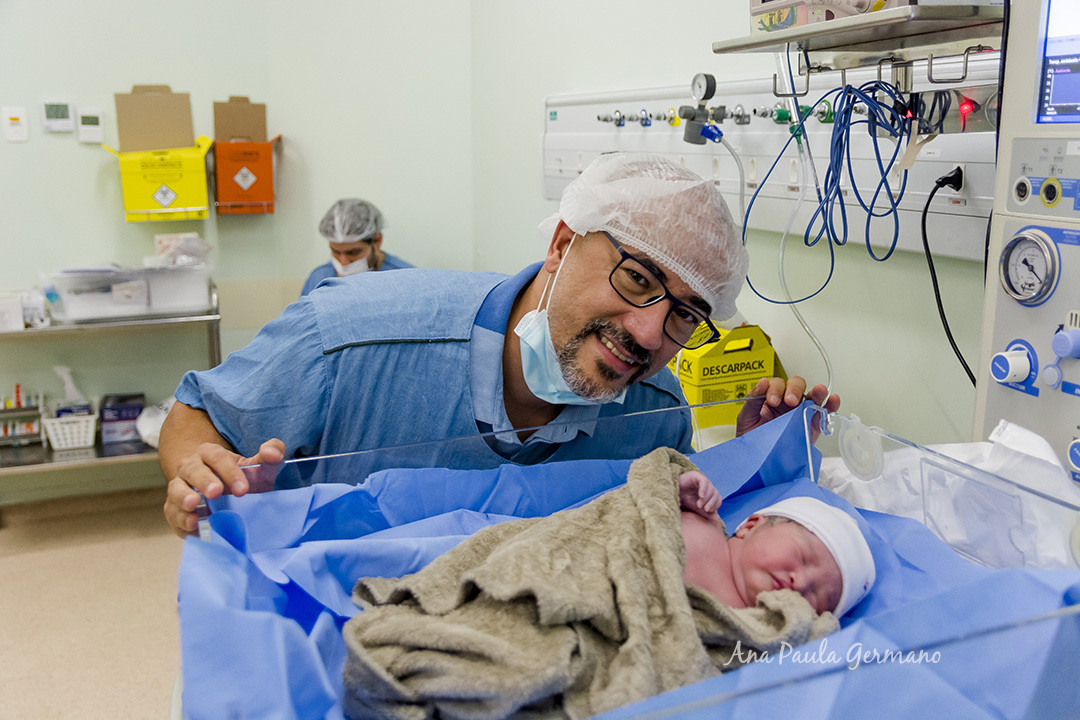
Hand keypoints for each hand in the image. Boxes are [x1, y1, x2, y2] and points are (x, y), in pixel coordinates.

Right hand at [163, 439, 284, 537]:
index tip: (243, 489)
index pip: (217, 457)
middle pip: (193, 470)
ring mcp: (179, 488)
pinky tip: (192, 525)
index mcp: (210, 453)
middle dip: (204, 480)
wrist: (218, 492)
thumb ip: (270, 454)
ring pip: (176, 489)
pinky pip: (172, 512)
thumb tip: (274, 454)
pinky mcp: (174, 509)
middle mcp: (190, 467)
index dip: (230, 471)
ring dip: (183, 497)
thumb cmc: (239, 477)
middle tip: (216, 492)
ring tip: (194, 505)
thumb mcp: (256, 465)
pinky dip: (180, 519)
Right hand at [677, 469, 720, 517]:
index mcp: (709, 492)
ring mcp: (702, 480)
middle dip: (711, 503)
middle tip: (704, 509)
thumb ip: (705, 512)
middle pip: (716, 494)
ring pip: (711, 489)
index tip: (708, 511)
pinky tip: (700, 496)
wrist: (670, 492)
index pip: (718, 498)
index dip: (715, 505)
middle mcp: (707, 485)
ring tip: (698, 505)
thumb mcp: (695, 507)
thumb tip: (717, 518)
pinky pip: (704, 482)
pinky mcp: (696, 475)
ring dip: (706, 499)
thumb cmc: (683, 499)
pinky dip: (704, 489)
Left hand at [735, 376, 839, 443]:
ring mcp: (800, 413)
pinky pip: (823, 413)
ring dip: (817, 392)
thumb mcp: (746, 417)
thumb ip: (753, 400)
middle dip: (794, 390)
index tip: (772, 401)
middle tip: (790, 401)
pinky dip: (830, 405)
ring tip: (819, 391)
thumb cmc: (751, 439)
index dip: (776, 389)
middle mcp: (787, 403)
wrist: (757, 461)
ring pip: (812, 396)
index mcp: (771, 398)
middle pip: (796, 386)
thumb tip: (762, 382)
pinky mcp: (811, 426)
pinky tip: (832, 399)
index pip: (777, 385)